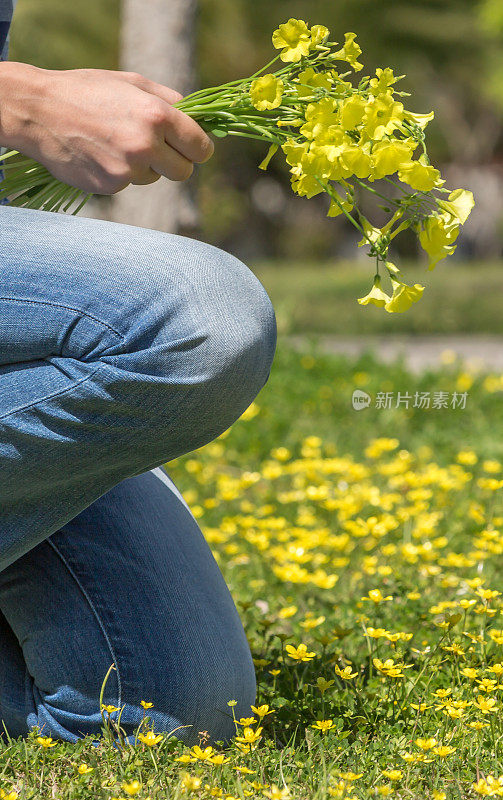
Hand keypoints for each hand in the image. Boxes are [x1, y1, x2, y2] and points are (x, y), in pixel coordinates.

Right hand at [0, 62, 213, 193]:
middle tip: (160, 149)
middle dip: (177, 163)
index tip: (194, 148)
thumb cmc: (88, 91)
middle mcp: (145, 146)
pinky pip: (129, 183)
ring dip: (144, 165)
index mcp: (157, 116)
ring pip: (154, 178)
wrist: (39, 111)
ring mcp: (127, 170)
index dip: (199, 149)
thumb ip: (170, 101)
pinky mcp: (111, 186)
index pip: (200, 148)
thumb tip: (198, 120)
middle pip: (184, 172)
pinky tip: (100, 152)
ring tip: (116, 141)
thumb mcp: (132, 83)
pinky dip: (121, 171)